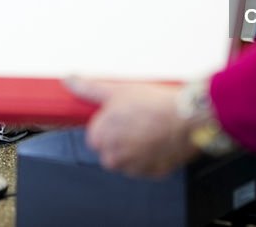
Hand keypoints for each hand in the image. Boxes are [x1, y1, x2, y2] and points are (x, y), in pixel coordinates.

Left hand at [65, 78, 199, 176]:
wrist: (186, 119)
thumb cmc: (154, 105)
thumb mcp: (117, 90)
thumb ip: (89, 89)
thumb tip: (70, 81)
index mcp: (101, 137)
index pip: (95, 136)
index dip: (109, 125)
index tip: (121, 117)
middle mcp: (113, 157)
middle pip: (111, 150)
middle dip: (121, 138)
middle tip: (138, 121)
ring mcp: (133, 168)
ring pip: (128, 160)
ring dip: (136, 149)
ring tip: (150, 130)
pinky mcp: (152, 173)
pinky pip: (146, 167)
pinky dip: (151, 157)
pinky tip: (159, 141)